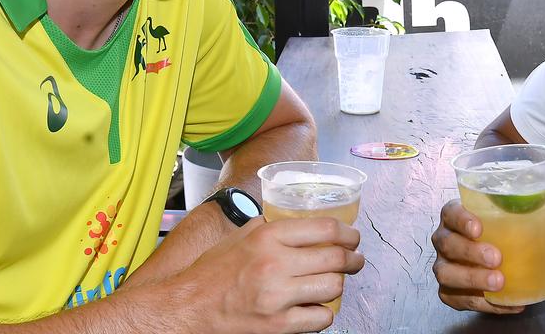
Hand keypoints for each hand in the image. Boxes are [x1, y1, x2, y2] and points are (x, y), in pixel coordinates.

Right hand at [159, 216, 363, 333]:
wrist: (189, 307)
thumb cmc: (213, 271)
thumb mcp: (241, 236)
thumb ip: (270, 227)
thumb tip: (300, 222)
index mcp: (267, 236)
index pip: (326, 229)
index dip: (349, 234)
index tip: (353, 238)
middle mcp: (275, 264)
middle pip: (337, 258)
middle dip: (354, 260)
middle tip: (355, 261)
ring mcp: (278, 297)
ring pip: (333, 288)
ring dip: (339, 286)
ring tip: (334, 283)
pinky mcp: (279, 325)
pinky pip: (321, 318)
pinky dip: (323, 313)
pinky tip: (315, 307)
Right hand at [431, 198, 544, 314]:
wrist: (498, 257)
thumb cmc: (506, 234)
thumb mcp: (527, 224)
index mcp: (458, 216)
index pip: (451, 212)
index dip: (461, 219)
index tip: (478, 228)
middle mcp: (446, 239)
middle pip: (448, 244)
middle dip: (470, 252)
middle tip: (497, 259)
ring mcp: (445, 266)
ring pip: (446, 273)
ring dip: (471, 279)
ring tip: (498, 283)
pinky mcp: (449, 290)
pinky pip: (459, 299)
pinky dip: (482, 304)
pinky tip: (505, 304)